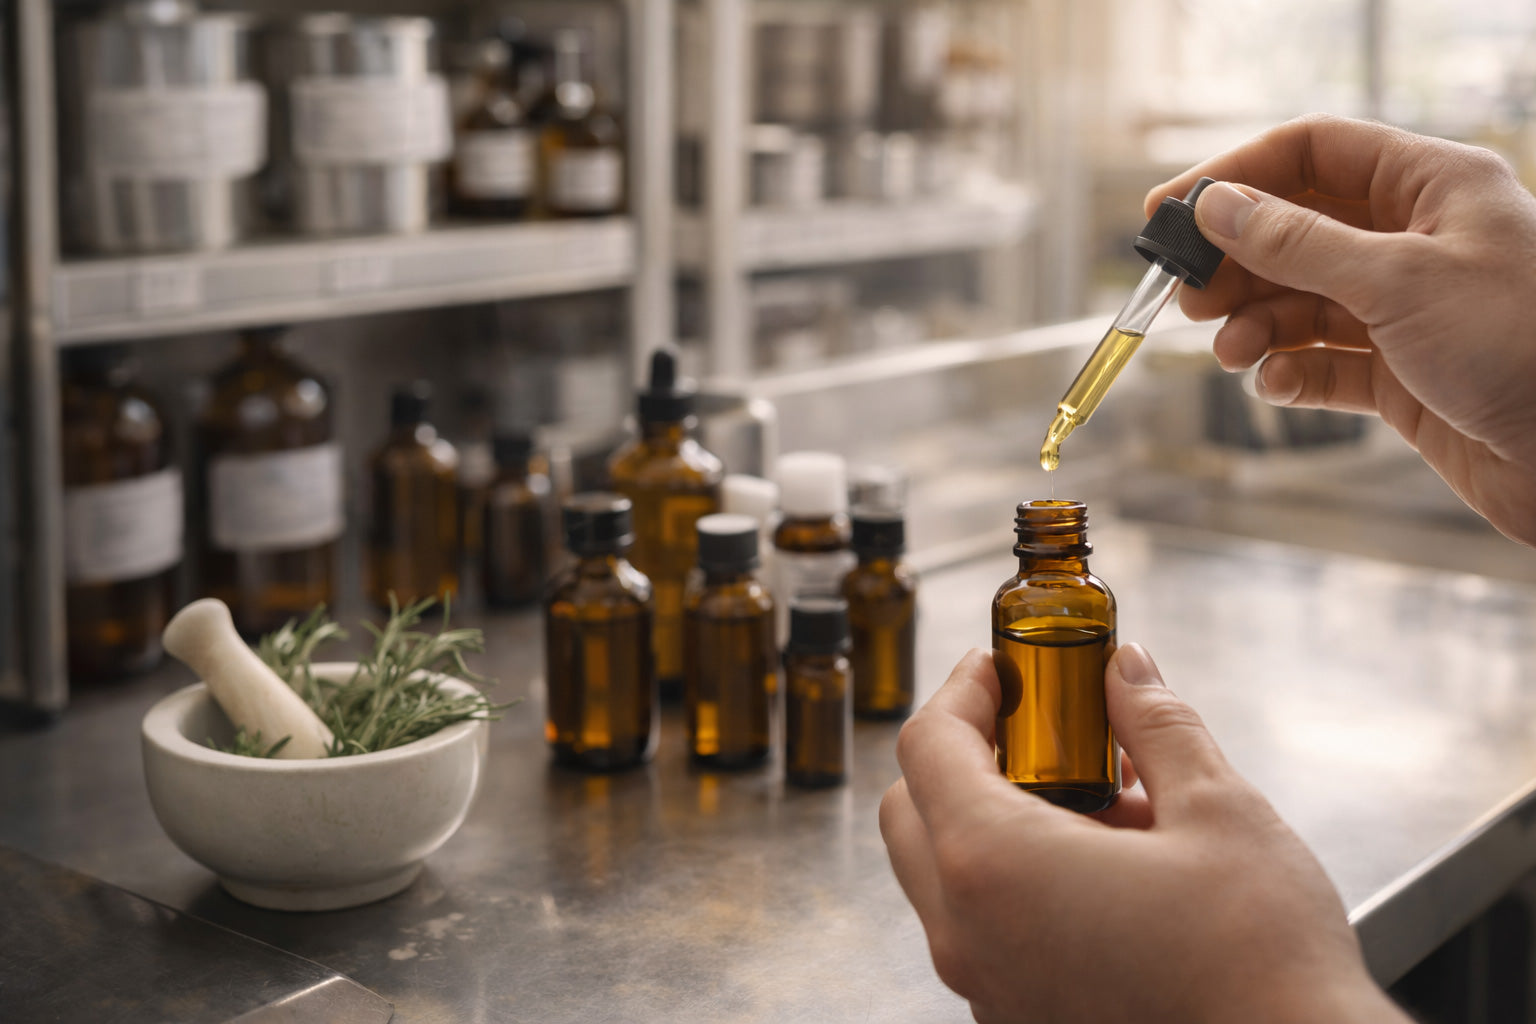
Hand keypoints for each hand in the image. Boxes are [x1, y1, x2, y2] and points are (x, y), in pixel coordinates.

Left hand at [880, 645, 1407, 1023]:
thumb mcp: (1218, 811)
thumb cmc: (1261, 964)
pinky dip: (1016, 879)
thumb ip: (1156, 725)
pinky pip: (983, 928)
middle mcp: (968, 934)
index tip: (1003, 669)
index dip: (964, 691)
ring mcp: (986, 987)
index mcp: (995, 866)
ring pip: (945, 872)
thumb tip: (1127, 670)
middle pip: (913, 808)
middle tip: (1041, 725)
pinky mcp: (1015, 1017)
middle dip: (966, 752)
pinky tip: (1107, 865)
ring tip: (1101, 798)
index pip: (928, 745)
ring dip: (996, 816)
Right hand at [1146, 114, 1535, 547]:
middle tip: (1185, 295)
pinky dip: (1289, 370)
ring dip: (1255, 322)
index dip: (1237, 176)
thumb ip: (1296, 243)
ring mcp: (1407, 308)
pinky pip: (1322, 360)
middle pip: (1297, 230)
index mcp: (1433, 187)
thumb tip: (1216, 207)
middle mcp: (1418, 239)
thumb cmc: (1519, 346)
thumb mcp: (1396, 280)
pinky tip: (1275, 382)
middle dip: (1237, 262)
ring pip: (1302, 299)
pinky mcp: (1400, 371)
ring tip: (1230, 349)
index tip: (1169, 209)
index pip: (1315, 153)